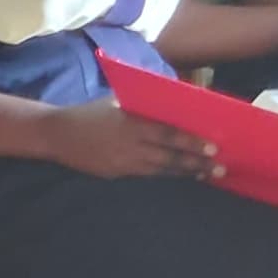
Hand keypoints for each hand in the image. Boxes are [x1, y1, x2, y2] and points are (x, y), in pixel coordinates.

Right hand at [44, 99, 220, 180]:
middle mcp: (129, 147)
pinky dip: (166, 175)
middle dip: (196, 164)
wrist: (56, 134)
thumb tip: (173, 106)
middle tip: (220, 168)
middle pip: (169, 158)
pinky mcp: (116, 174)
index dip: (191, 143)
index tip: (213, 148)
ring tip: (206, 175)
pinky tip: (180, 175)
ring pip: (161, 171)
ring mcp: (123, 164)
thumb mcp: (117, 102)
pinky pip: (146, 175)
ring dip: (185, 172)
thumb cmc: (89, 112)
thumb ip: (143, 107)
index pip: (168, 135)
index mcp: (131, 125)